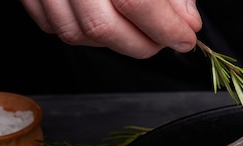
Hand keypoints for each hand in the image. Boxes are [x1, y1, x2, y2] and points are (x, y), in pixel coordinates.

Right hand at [20, 0, 201, 58]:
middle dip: (143, 44)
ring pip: (76, 33)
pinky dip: (85, 33)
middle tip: (166, 38)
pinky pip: (54, 26)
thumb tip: (187, 21)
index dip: (167, 29)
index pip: (136, 3)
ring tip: (139, 29)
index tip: (185, 38)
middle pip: (103, 27)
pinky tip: (108, 20)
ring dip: (116, 41)